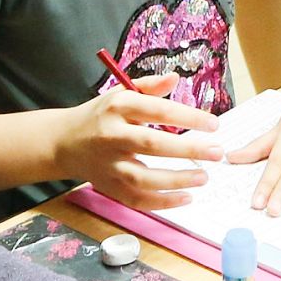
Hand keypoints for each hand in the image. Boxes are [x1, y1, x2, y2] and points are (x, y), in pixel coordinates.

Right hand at [57, 73, 222, 211]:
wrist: (63, 142)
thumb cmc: (100, 115)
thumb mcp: (120, 94)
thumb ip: (149, 86)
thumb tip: (175, 78)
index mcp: (117, 107)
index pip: (157, 110)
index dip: (187, 117)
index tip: (214, 124)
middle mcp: (111, 135)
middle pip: (151, 144)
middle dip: (187, 149)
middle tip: (216, 152)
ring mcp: (109, 165)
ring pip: (143, 178)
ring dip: (176, 180)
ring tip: (203, 178)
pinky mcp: (108, 187)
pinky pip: (136, 200)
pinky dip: (162, 202)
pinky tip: (186, 197)